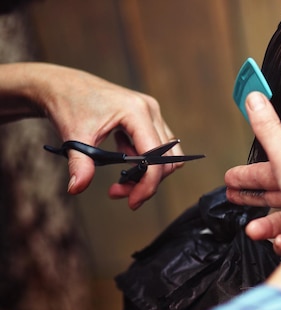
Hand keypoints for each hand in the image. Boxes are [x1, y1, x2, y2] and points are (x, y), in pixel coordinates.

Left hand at [30, 63, 180, 209]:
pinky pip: (158, 146)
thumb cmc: (69, 104)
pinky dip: (144, 160)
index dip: (148, 184)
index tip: (132, 201)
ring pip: (166, 154)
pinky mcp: (148, 116)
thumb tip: (77, 188)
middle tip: (120, 193)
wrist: (62, 84)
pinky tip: (122, 158)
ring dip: (147, 173)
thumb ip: (80, 164)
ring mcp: (151, 112)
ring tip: (121, 180)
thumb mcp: (74, 137)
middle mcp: (150, 110)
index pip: (155, 157)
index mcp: (136, 111)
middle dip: (146, 182)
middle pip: (166, 159)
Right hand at [225, 92, 280, 309]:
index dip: (250, 176)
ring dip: (266, 226)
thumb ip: (268, 128)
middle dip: (253, 199)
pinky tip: (278, 243)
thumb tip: (254, 96)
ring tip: (252, 231)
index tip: (230, 179)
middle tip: (233, 200)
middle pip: (278, 197)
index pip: (273, 172)